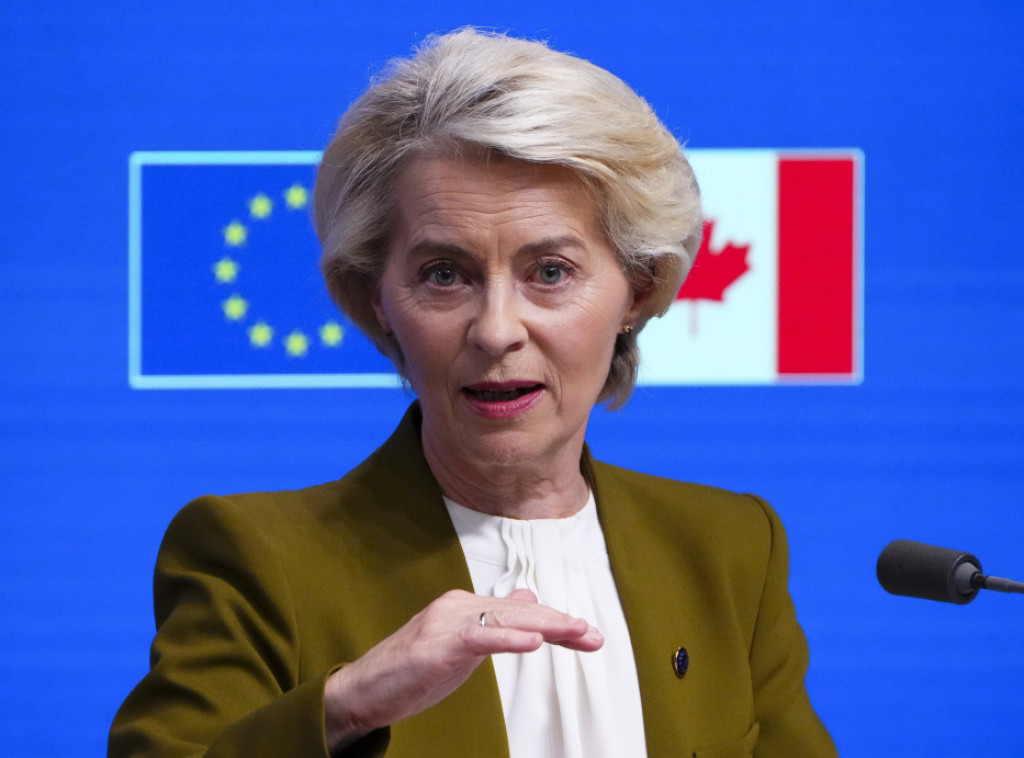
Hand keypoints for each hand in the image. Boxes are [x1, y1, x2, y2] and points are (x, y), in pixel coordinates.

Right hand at [323, 588, 602, 750]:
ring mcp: (444, 623)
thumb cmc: (411, 669)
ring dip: (544, 625)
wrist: (362, 689)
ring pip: (504, 619)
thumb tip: (526, 599)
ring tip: (575, 631)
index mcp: (465, 605)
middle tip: (593, 636)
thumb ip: (493, 622)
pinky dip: (508, 638)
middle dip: (560, 623)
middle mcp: (457, 606)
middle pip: (519, 610)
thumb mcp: (461, 643)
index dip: (557, 621)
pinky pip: (477, 638)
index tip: (589, 636)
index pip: (521, 610)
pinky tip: (533, 641)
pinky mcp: (434, 646)